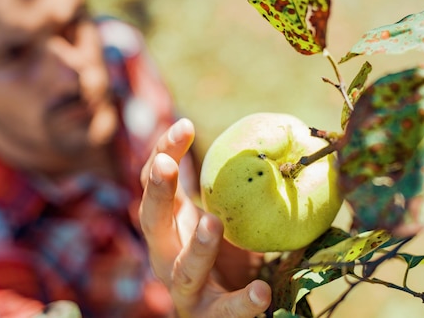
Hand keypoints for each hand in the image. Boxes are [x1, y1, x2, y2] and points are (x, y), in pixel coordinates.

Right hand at [140, 118, 271, 317]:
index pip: (155, 183)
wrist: (223, 310)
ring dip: (197, 247)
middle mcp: (167, 253)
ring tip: (214, 223)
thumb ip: (229, 187)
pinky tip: (260, 293)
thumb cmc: (222, 252)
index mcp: (169, 223)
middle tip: (166, 166)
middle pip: (151, 221)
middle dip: (157, 193)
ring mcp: (184, 289)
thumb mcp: (222, 214)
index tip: (184, 125)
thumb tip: (271, 137)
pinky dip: (241, 303)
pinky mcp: (208, 317)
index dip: (163, 154)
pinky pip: (223, 311)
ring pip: (183, 270)